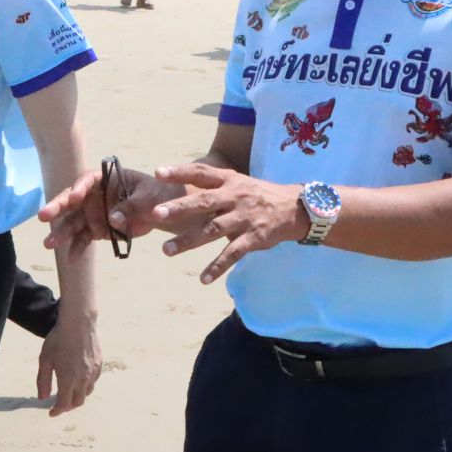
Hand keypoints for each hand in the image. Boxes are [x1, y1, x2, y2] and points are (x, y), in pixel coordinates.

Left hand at [37, 309, 100, 416]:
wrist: (78, 322)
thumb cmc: (58, 340)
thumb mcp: (45, 360)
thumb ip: (43, 381)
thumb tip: (42, 398)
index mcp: (68, 380)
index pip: (64, 404)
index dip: (57, 411)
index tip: (51, 412)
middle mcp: (83, 379)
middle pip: (78, 402)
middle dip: (68, 407)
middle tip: (60, 404)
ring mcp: (94, 371)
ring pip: (88, 392)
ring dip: (78, 396)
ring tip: (70, 393)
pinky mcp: (100, 363)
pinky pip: (94, 381)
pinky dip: (87, 385)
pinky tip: (81, 380)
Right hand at [38, 165, 181, 257]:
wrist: (160, 212)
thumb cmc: (156, 195)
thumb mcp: (148, 197)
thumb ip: (131, 205)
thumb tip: (113, 219)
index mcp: (106, 178)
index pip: (87, 180)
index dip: (79, 187)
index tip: (74, 196)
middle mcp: (93, 194)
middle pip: (71, 199)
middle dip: (57, 207)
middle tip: (43, 216)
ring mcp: (92, 213)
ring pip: (73, 222)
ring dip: (60, 232)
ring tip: (48, 244)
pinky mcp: (96, 230)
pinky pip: (83, 239)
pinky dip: (77, 249)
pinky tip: (71, 260)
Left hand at [149, 163, 305, 283]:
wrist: (296, 209)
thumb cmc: (258, 195)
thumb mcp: (238, 182)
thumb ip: (213, 184)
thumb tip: (180, 179)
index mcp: (229, 181)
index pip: (202, 173)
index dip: (180, 172)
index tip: (158, 172)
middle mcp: (235, 197)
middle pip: (204, 202)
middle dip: (179, 208)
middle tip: (156, 214)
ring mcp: (244, 218)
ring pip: (212, 230)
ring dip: (188, 241)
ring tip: (166, 250)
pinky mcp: (254, 238)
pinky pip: (232, 254)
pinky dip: (217, 267)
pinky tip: (203, 279)